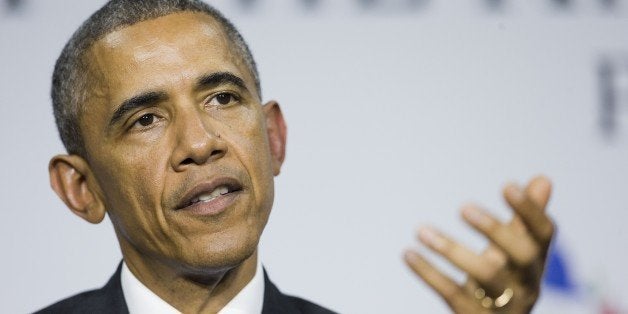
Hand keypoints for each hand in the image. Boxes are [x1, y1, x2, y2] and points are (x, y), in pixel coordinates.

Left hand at [404, 176, 553, 313]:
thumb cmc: (503, 284)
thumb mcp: (514, 254)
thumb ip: (524, 221)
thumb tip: (542, 179)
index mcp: (536, 263)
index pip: (544, 234)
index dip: (530, 210)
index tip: (507, 185)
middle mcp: (526, 285)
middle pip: (522, 255)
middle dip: (496, 229)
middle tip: (463, 207)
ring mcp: (503, 305)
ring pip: (486, 274)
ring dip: (451, 249)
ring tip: (420, 230)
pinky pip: (452, 294)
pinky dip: (429, 273)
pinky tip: (408, 254)